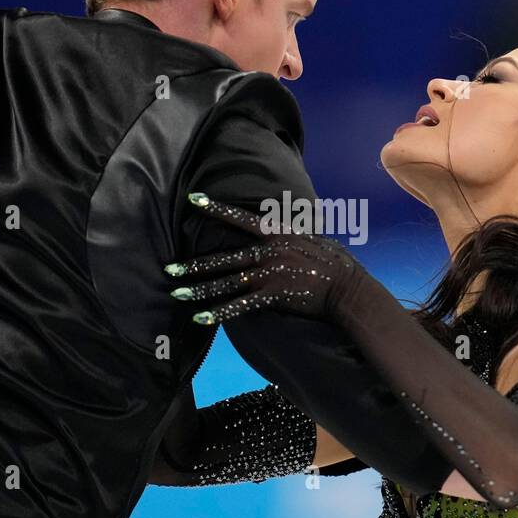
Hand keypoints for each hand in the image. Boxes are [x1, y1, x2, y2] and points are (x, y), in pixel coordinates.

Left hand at [164, 192, 364, 324]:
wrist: (348, 286)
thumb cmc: (334, 262)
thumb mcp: (311, 238)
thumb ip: (290, 234)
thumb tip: (282, 227)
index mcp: (277, 233)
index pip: (241, 218)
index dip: (216, 208)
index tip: (193, 199)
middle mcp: (269, 251)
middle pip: (225, 257)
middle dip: (195, 264)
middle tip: (169, 267)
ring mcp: (270, 273)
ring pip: (227, 282)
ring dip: (200, 289)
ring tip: (177, 292)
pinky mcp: (274, 295)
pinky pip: (241, 305)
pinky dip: (220, 313)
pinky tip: (202, 318)